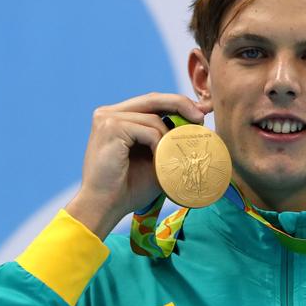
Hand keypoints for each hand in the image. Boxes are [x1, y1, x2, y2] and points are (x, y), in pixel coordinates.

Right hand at [65, 92, 209, 239]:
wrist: (105, 207)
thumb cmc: (129, 188)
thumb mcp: (155, 159)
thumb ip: (169, 141)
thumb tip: (197, 126)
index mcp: (117, 117)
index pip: (152, 102)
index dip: (178, 104)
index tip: (201, 112)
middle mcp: (109, 113)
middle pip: (154, 99)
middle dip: (182, 105)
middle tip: (201, 117)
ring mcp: (107, 118)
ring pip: (154, 118)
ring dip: (169, 140)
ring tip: (171, 159)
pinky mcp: (110, 127)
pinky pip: (148, 131)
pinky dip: (159, 146)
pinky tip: (158, 161)